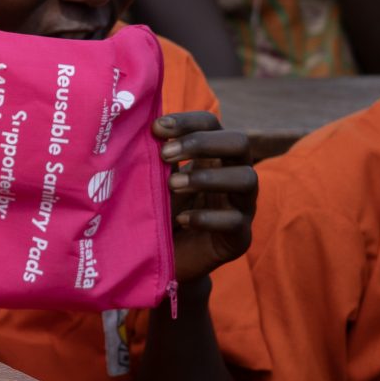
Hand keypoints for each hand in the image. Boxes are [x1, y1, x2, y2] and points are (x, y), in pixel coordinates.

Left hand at [157, 112, 255, 280]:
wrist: (164, 259)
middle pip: (240, 142)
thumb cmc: (158, 210)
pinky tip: (180, 219)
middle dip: (201, 143)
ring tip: (172, 185)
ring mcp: (241, 206)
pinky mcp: (239, 238)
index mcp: (213, 156)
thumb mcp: (154, 179)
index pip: (211, 124)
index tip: (156, 128)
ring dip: (206, 177)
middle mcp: (233, 175)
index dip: (187, 121)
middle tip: (165, 153)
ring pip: (247, 179)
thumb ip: (153, 156)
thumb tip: (131, 125)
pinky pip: (235, 222)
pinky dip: (205, 218)